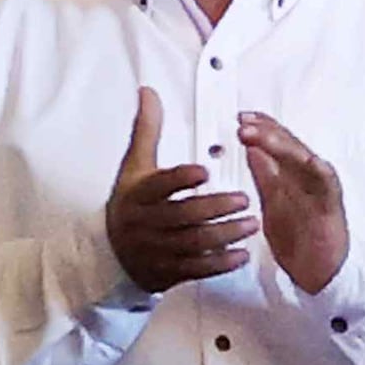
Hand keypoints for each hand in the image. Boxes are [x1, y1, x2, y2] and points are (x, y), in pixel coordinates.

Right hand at [104, 85, 257, 293]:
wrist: (112, 253)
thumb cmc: (131, 203)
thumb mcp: (135, 166)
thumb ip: (147, 131)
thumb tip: (149, 92)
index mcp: (136, 195)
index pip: (158, 186)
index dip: (180, 178)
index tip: (204, 170)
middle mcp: (144, 223)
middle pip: (181, 216)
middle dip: (215, 208)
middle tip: (245, 198)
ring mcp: (155, 249)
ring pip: (192, 243)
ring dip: (225, 235)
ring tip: (252, 224)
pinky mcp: (167, 272)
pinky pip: (196, 269)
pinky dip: (220, 263)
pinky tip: (242, 254)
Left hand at [237, 110, 349, 295]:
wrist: (318, 273)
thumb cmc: (299, 239)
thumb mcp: (274, 201)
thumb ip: (265, 175)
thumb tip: (251, 150)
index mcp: (293, 177)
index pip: (279, 144)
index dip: (262, 129)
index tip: (242, 118)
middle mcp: (308, 179)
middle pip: (291, 146)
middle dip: (268, 132)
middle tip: (245, 122)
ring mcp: (321, 192)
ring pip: (306, 161)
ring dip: (285, 146)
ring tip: (261, 136)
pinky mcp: (331, 209)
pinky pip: (328, 188)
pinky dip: (321, 173)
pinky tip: (312, 161)